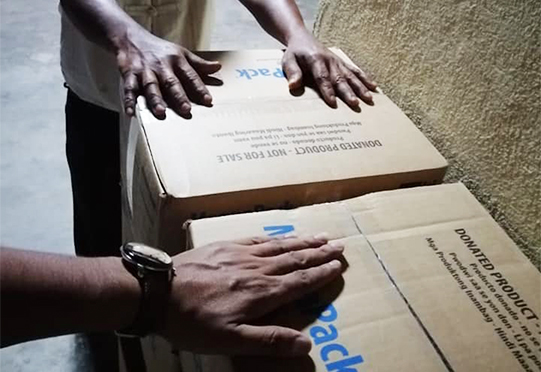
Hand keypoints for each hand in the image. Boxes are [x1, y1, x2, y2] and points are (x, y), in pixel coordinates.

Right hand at [116, 30, 220, 119]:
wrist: (132, 38)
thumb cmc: (161, 51)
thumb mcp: (181, 53)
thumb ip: (199, 64)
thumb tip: (218, 67)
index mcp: (176, 61)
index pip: (190, 75)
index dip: (200, 88)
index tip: (208, 100)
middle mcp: (161, 66)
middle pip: (171, 82)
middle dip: (178, 96)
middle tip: (186, 110)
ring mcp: (145, 71)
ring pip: (150, 86)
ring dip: (155, 99)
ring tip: (161, 112)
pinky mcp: (129, 75)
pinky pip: (129, 88)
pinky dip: (129, 100)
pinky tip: (131, 112)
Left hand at [159, 235, 344, 355]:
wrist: (158, 292)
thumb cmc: (193, 321)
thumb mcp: (230, 341)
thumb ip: (269, 341)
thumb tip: (306, 344)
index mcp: (261, 293)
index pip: (300, 281)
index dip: (321, 274)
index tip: (339, 265)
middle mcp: (257, 269)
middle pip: (294, 259)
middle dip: (319, 253)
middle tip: (340, 245)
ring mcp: (241, 254)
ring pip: (279, 246)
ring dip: (302, 241)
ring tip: (321, 236)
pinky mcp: (225, 245)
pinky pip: (258, 238)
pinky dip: (276, 237)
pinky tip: (282, 235)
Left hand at [282, 30, 376, 107]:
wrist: (302, 38)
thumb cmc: (295, 53)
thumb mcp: (288, 61)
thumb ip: (292, 73)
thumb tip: (293, 86)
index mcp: (316, 60)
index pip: (322, 78)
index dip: (328, 90)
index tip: (333, 103)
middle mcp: (330, 61)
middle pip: (340, 79)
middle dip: (348, 92)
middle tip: (355, 104)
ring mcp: (338, 62)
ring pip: (351, 76)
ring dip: (361, 87)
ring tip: (369, 98)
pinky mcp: (343, 63)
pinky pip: (355, 71)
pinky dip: (365, 78)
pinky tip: (374, 87)